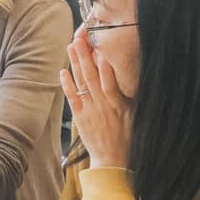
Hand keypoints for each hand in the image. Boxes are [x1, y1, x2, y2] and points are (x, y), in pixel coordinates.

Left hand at [60, 29, 132, 168]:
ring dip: (75, 64)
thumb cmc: (128, 137)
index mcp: (119, 104)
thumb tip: (134, 77)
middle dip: (86, 56)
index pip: (110, 80)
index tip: (100, 47)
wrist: (113, 161)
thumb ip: (132, 97)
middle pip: (92, 76)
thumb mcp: (137, 116)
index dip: (104, 64)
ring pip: (81, 83)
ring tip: (71, 47)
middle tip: (80, 38)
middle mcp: (103, 105)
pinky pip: (72, 98)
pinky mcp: (80, 117)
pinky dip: (67, 84)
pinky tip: (63, 72)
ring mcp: (90, 110)